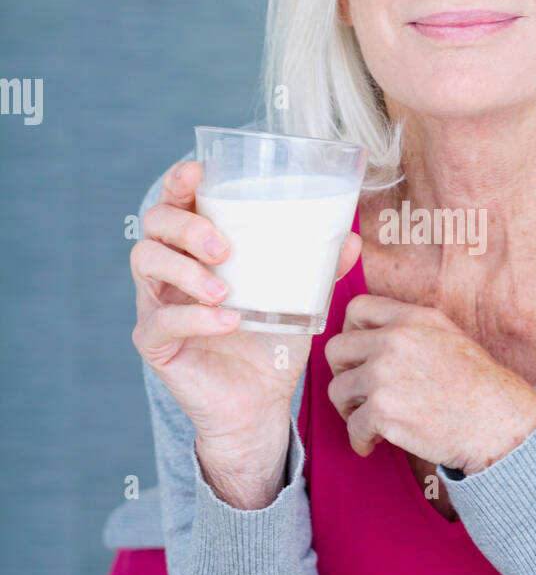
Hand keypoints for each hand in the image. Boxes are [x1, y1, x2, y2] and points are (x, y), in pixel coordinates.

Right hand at [131, 160, 361, 498]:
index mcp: (196, 249)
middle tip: (223, 248)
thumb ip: (320, 268)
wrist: (260, 403)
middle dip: (186, 226)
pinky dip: (195, 318)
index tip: (196, 171)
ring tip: (224, 288)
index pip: (176, 202)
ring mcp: (156, 304)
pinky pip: (161, 321)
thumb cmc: (272, 342)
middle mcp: (169, 270)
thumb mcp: (299, 299)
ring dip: (186, 269)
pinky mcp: (154, 343)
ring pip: (146, 262)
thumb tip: (351, 237)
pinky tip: (228, 322)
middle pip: (154, 225)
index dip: (178, 182)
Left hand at [323, 294, 535, 474]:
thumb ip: (412, 331)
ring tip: (368, 421)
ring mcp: (384, 374)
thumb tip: (376, 340)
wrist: (497, 423)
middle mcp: (394, 340)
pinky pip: (352, 426)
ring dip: (349, 409)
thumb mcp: (449, 337)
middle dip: (342, 373)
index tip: (357, 355)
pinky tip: (373, 444)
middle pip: (336, 349)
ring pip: (337, 390)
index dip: (349, 332)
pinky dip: (360, 440)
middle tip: (356, 391)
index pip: (357, 309)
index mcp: (413, 319)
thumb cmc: (480, 387)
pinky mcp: (382, 410)